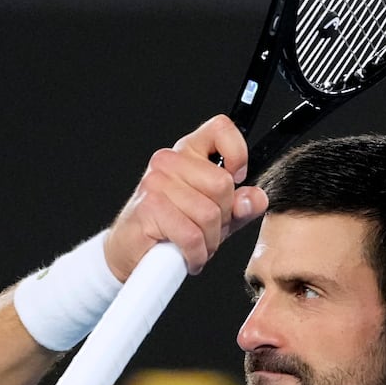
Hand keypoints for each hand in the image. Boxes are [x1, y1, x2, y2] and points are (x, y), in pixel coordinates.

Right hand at [105, 115, 268, 279]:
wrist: (130, 252)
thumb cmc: (171, 230)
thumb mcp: (217, 216)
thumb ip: (241, 205)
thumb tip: (255, 198)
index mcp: (187, 152)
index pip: (220, 128)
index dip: (237, 154)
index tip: (236, 179)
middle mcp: (169, 161)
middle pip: (222, 184)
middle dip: (223, 217)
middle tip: (209, 230)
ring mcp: (156, 182)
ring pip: (209, 214)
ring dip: (209, 240)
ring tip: (197, 244)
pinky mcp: (150, 207)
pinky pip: (192, 235)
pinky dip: (196, 253)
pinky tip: (190, 256)